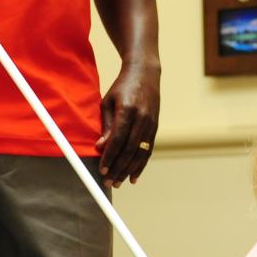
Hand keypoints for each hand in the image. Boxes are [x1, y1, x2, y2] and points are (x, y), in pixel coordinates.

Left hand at [96, 60, 160, 186]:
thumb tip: (100, 147)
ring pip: (141, 152)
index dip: (110, 157)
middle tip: (109, 182)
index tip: (102, 170)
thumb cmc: (122, 87)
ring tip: (119, 183)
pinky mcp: (155, 127)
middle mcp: (142, 118)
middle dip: (118, 168)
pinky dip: (141, 164)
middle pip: (130, 149)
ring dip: (129, 170)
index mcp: (128, 110)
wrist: (145, 74)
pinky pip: (148, 150)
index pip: (118, 139)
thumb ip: (106, 126)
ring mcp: (151, 123)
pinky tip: (134, 176)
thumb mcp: (108, 102)